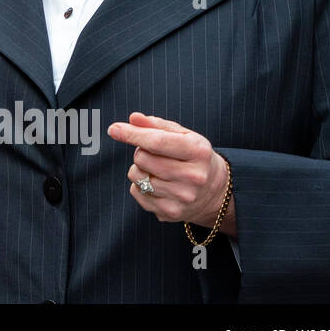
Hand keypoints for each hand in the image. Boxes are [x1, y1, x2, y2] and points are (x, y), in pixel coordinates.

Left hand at [107, 112, 234, 234]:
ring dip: (139, 169)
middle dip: (140, 152)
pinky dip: (140, 185)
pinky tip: (158, 184)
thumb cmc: (194, 157)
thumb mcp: (184, 135)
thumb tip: (133, 118)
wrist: (216, 191)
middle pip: (142, 158)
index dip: (132, 134)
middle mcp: (193, 176)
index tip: (114, 129)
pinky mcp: (171, 212)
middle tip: (154, 154)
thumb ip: (157, 125)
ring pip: (136, 176)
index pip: (157, 142)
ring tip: (157, 170)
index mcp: (197, 152)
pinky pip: (136, 192)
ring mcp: (183, 197)